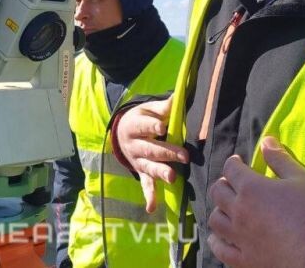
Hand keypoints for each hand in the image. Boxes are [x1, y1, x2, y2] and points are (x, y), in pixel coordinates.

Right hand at [114, 96, 188, 212]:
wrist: (121, 134)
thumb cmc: (140, 119)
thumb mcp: (146, 110)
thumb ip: (161, 107)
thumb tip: (177, 97)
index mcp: (134, 127)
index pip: (143, 127)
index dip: (152, 127)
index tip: (162, 127)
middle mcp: (134, 146)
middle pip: (151, 150)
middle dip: (167, 153)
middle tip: (184, 156)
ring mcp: (137, 161)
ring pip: (149, 167)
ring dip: (160, 173)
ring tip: (172, 178)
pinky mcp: (141, 173)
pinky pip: (145, 185)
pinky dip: (149, 196)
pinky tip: (151, 207)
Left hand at [206, 137, 304, 267]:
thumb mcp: (301, 177)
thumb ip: (279, 159)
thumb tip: (266, 140)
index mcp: (251, 188)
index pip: (231, 169)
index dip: (234, 163)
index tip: (238, 163)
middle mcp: (239, 211)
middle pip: (218, 192)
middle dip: (224, 184)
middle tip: (233, 185)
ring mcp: (240, 238)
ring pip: (215, 221)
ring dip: (219, 211)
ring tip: (228, 210)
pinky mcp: (245, 260)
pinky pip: (221, 250)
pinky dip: (217, 242)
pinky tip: (219, 238)